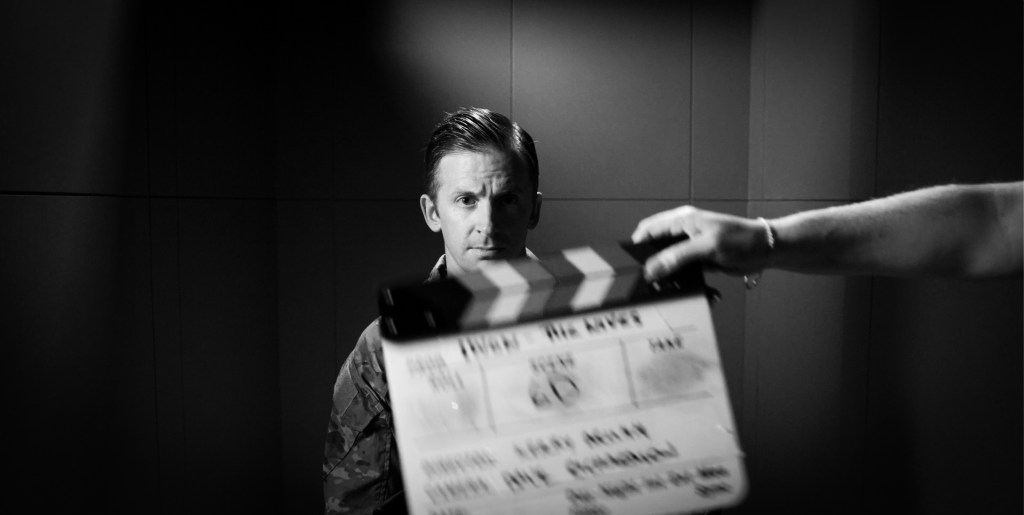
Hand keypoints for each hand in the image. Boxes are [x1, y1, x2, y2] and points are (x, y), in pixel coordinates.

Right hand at [631, 206, 772, 279]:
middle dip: (651, 264)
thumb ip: (678, 257)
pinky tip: (687, 290)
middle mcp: (683, 232)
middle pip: (655, 248)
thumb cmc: (741, 240)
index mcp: (682, 220)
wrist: (767, 250)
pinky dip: (682, 281)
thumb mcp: (708, 247)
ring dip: (667, 275)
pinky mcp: (698, 260)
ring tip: (667, 289)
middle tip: (648, 281)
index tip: (633, 266)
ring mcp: (690, 247)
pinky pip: (682, 271)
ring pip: (667, 262)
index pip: (648, 230)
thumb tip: (652, 269)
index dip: (637, 246)